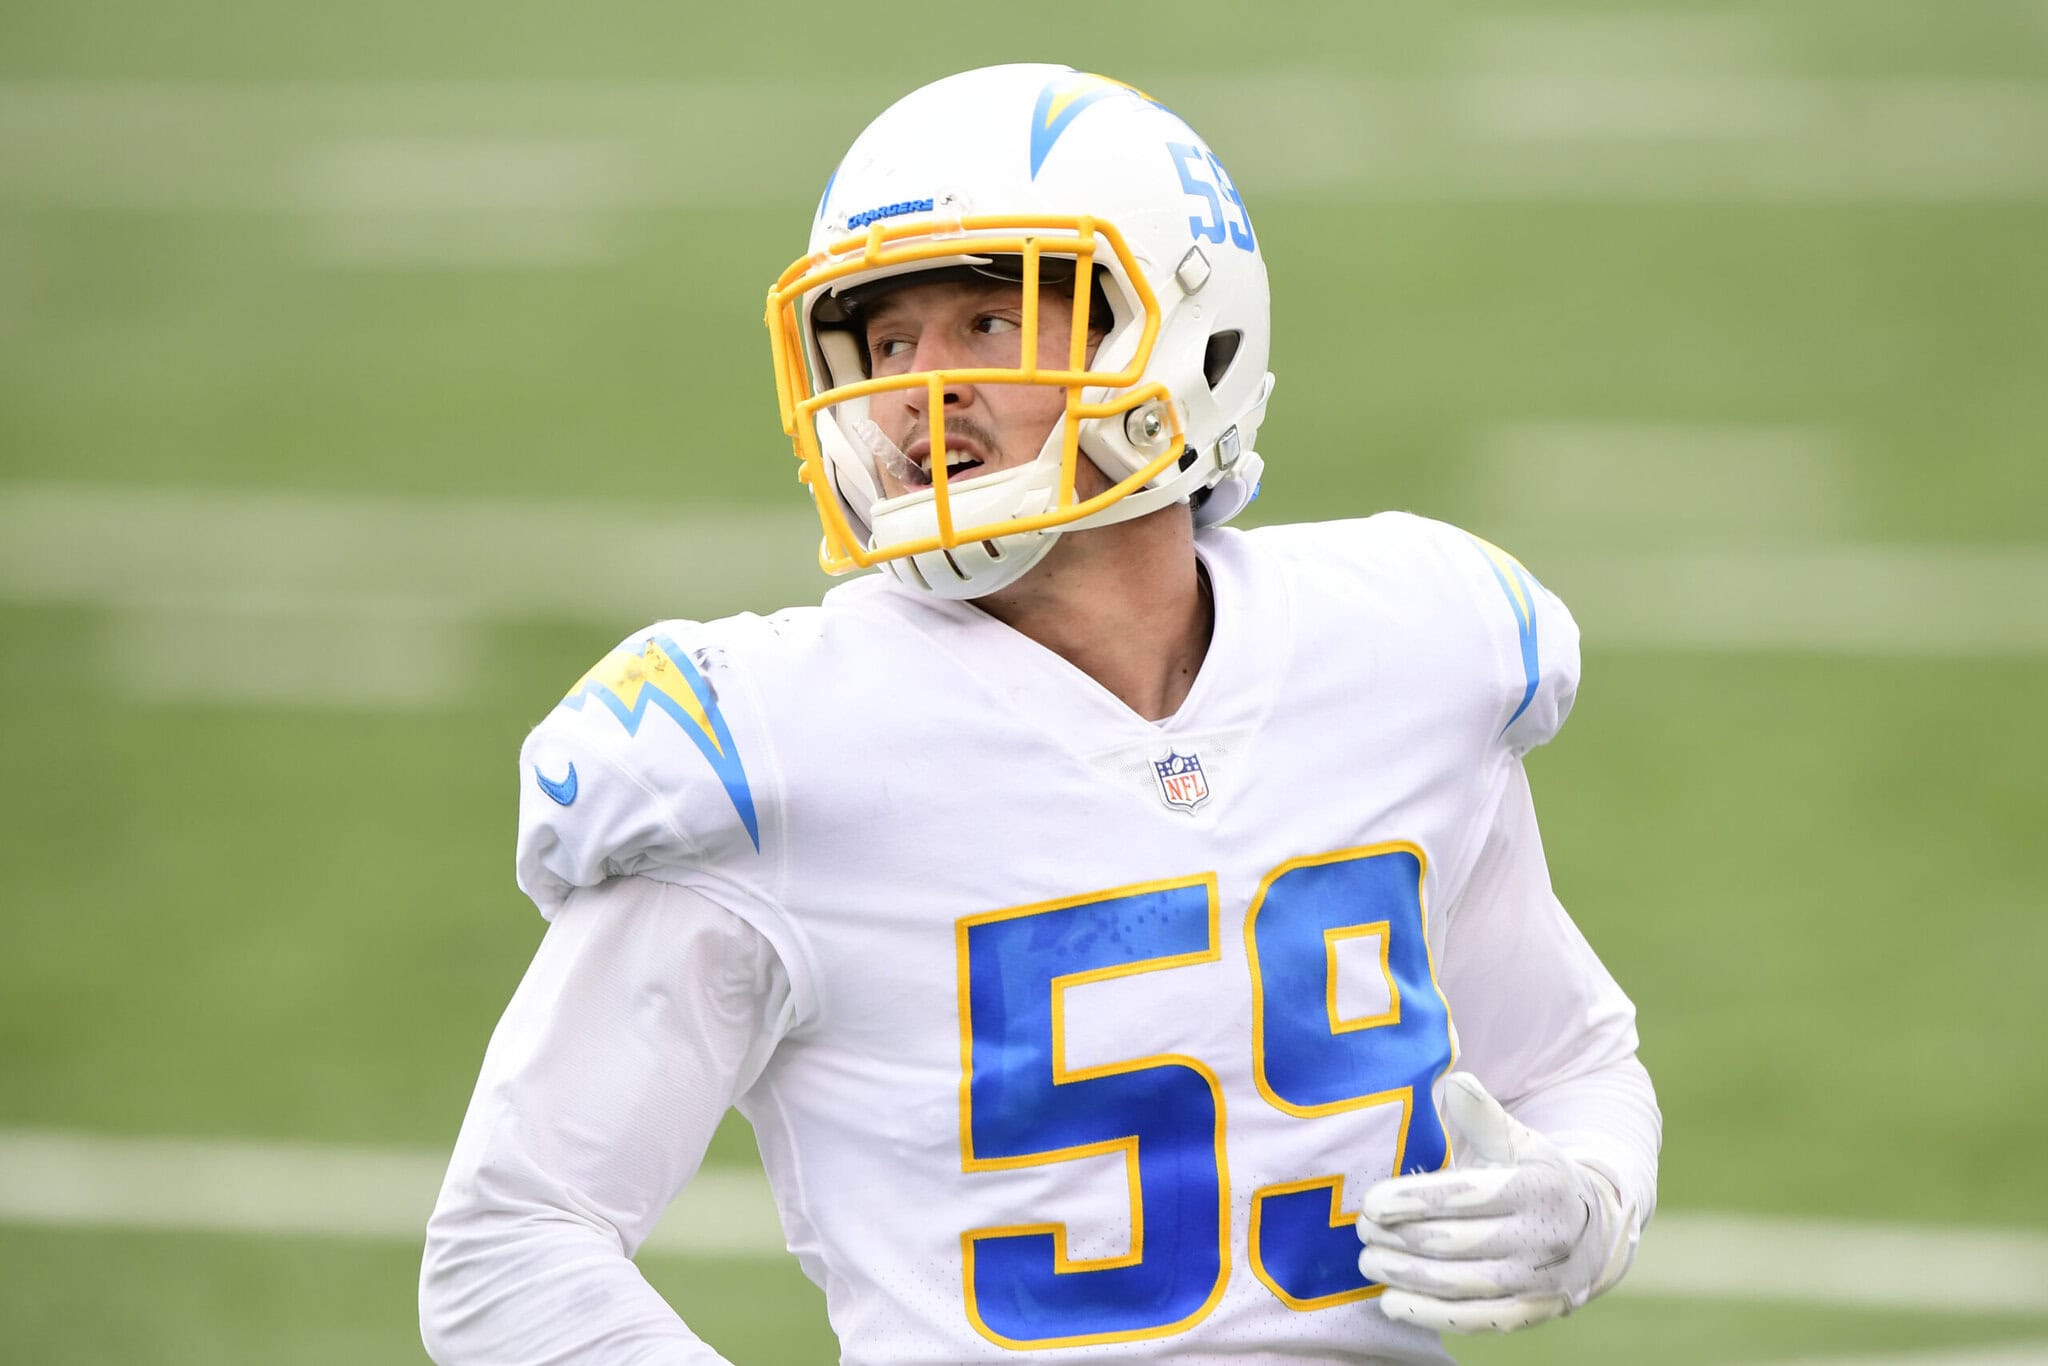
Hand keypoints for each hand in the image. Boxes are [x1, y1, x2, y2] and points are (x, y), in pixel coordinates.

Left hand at [1355, 1072, 1635, 1333]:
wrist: (1592, 1232)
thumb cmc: (1534, 1176)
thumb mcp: (1519, 1141)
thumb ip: (1484, 1116)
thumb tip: (1456, 1082)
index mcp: (1536, 1186)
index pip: (1463, 1195)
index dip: (1411, 1200)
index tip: (1369, 1203)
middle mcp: (1542, 1237)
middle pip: (1454, 1242)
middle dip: (1398, 1237)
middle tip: (1361, 1230)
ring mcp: (1538, 1281)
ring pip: (1459, 1284)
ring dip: (1405, 1276)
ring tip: (1367, 1261)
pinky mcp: (1531, 1314)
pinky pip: (1474, 1320)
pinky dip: (1428, 1314)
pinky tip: (1391, 1303)